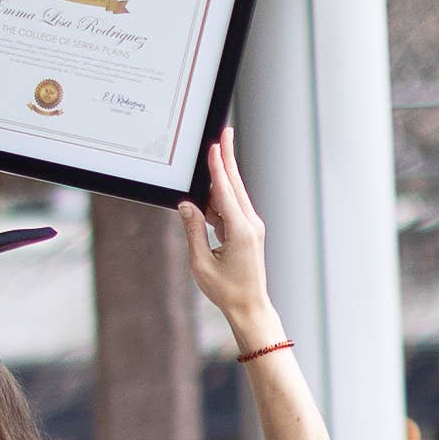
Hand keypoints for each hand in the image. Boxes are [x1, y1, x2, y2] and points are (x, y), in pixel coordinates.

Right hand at [175, 125, 277, 340]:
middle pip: (235, 184)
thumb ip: (193, 231)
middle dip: (228, 158)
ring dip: (222, 176)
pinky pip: (232, 207)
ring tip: (213, 153)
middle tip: (225, 132)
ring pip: (233, 194)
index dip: (219, 167)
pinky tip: (208, 190)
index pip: (226, 192)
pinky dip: (220, 197)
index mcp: (240, 232)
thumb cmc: (225, 290)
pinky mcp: (248, 231)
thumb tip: (187, 205)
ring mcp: (251, 227)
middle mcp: (250, 224)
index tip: (215, 145)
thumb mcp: (200, 263)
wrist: (249, 306)